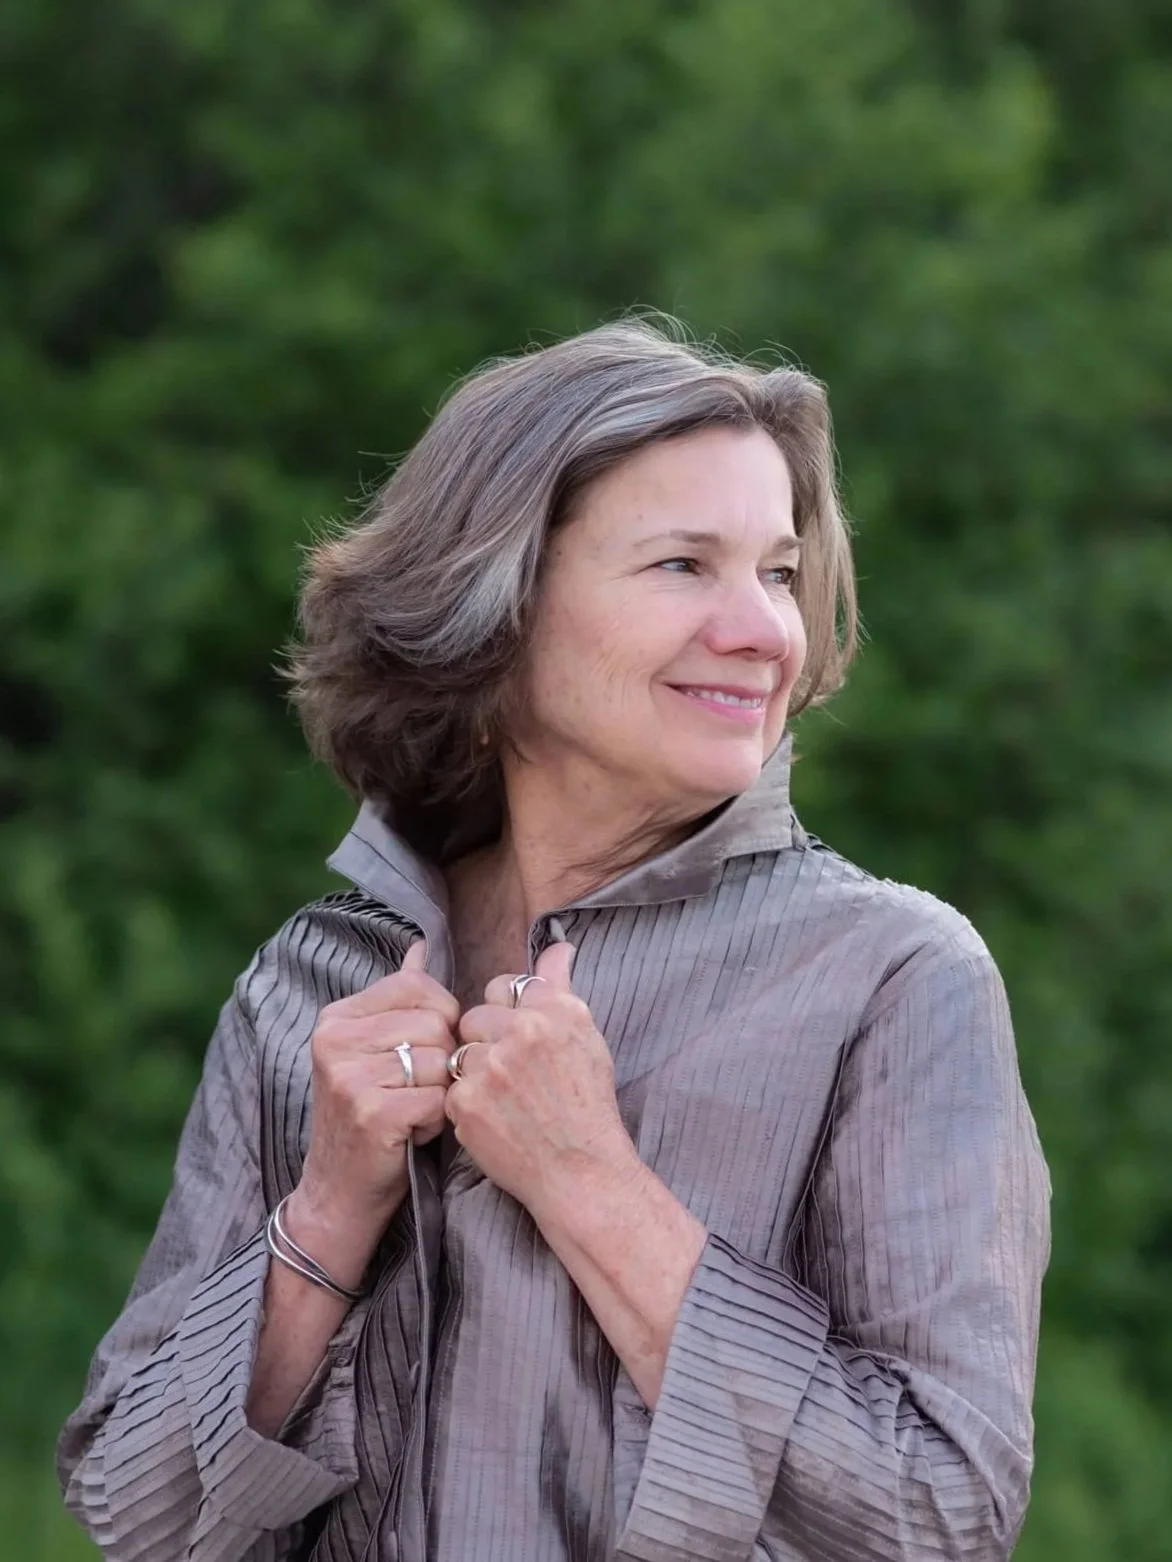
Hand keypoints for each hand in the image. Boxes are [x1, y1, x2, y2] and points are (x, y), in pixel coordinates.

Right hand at [292, 941, 459, 1252]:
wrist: (337, 1193)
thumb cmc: (368, 1116)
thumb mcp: (374, 1050)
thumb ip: (398, 997)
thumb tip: (422, 946)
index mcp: (336, 1017)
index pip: (418, 986)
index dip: (439, 1019)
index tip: (419, 1053)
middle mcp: (334, 1040)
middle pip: (435, 1023)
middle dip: (440, 1061)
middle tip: (412, 1092)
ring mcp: (348, 1076)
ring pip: (440, 1061)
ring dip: (440, 1094)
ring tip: (410, 1112)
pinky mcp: (370, 1113)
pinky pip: (440, 1099)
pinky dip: (436, 1121)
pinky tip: (411, 1133)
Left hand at [445, 942, 634, 1217]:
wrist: (581, 1172)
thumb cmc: (588, 1105)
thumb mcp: (586, 1037)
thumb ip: (561, 988)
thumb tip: (558, 945)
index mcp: (554, 1010)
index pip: (503, 986)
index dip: (505, 1014)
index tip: (516, 1040)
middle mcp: (523, 1031)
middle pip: (474, 1016)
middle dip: (485, 1042)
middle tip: (510, 1076)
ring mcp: (491, 1066)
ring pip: (459, 1051)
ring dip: (473, 1073)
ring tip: (502, 1100)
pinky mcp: (465, 1101)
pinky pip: (450, 1087)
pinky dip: (465, 1104)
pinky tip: (492, 1119)